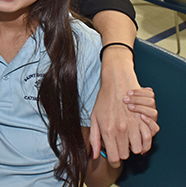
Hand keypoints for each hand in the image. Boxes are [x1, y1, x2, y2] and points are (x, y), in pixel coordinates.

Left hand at [89, 50, 152, 166]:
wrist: (116, 82)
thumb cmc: (103, 99)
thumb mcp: (94, 118)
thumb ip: (94, 138)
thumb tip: (94, 155)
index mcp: (108, 131)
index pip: (115, 158)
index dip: (114, 160)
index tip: (113, 157)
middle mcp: (122, 129)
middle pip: (126, 154)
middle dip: (123, 152)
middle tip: (119, 145)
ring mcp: (134, 125)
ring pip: (139, 148)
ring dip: (134, 147)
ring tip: (128, 140)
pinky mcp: (143, 119)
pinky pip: (149, 138)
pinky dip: (146, 140)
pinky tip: (139, 136)